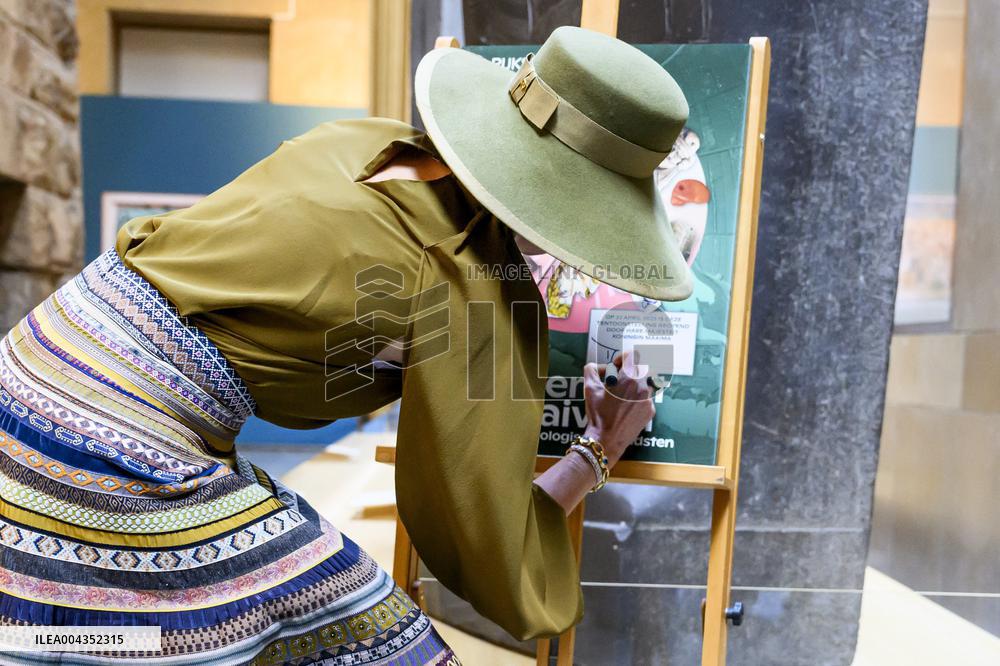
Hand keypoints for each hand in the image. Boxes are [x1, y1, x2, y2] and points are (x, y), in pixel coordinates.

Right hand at [582, 350, 655, 465]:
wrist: (607, 439)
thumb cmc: (598, 414)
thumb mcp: (589, 388)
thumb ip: (591, 370)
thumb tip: (596, 366)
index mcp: (629, 378)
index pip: (634, 355)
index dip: (623, 357)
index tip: (615, 366)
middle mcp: (643, 387)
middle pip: (642, 367)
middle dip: (630, 370)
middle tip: (618, 379)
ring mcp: (649, 400)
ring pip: (646, 382)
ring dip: (635, 383)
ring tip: (621, 394)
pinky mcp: (650, 412)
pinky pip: (647, 398)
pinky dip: (637, 398)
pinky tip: (625, 407)